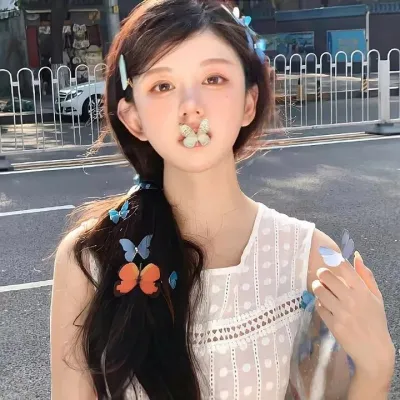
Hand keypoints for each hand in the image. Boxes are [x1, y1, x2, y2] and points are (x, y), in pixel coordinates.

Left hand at [312, 251, 394, 384]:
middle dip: (321, 274)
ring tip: (320, 289)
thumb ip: (366, 275)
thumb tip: (356, 255)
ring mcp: (341, 312)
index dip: (332, 259)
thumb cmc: (375, 320)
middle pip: (326, 276)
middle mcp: (351, 299)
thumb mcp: (376, 296)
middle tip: (322, 277)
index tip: (327, 258)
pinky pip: (318, 307)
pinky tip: (324, 305)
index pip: (343, 267)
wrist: (374, 351)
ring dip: (317, 287)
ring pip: (319, 290)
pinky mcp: (333, 324)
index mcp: (363, 291)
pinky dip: (319, 304)